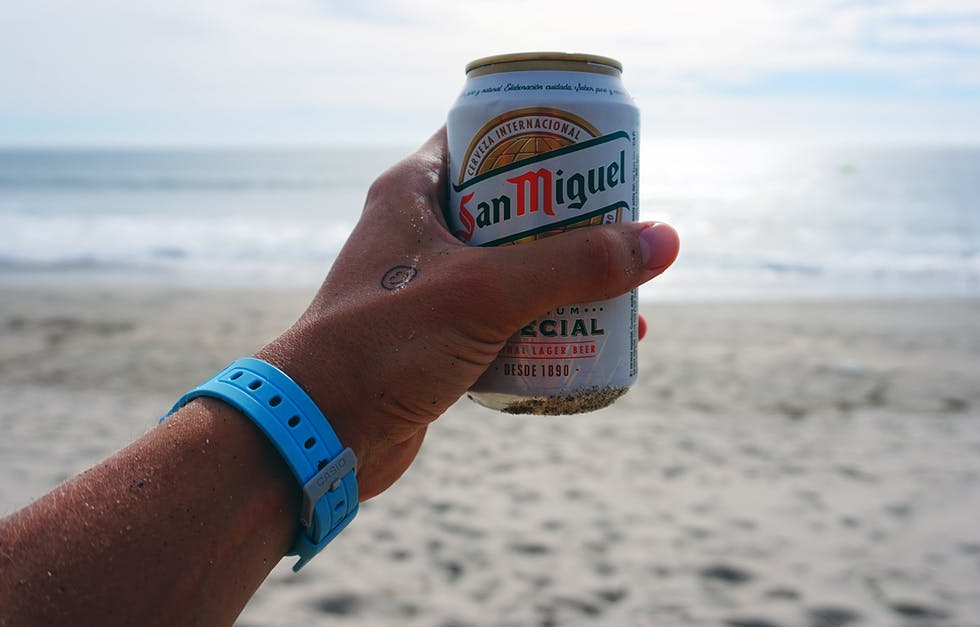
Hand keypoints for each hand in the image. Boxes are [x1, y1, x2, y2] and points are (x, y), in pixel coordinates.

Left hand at [258, 127, 678, 499]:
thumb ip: (574, 266)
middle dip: (572, 222)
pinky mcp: (436, 339)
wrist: (318, 432)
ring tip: (624, 291)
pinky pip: (503, 319)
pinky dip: (543, 326)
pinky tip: (587, 341)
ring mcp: (426, 288)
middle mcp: (417, 232)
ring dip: (565, 280)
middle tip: (625, 229)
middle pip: (513, 207)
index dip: (545, 139)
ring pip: (512, 268)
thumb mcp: (486, 292)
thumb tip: (661, 242)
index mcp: (413, 192)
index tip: (600, 157)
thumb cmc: (383, 345)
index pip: (487, 138)